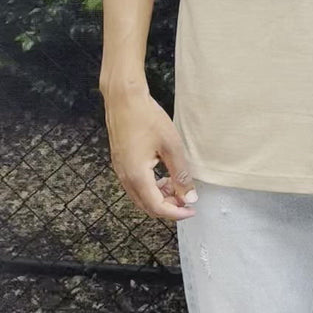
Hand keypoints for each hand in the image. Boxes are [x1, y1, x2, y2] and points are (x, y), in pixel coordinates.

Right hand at [103, 88, 198, 221]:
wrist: (124, 99)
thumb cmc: (147, 118)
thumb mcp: (171, 146)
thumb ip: (180, 174)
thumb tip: (189, 197)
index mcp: (137, 177)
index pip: (157, 207)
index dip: (176, 213)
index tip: (191, 210)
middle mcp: (125, 178)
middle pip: (147, 206)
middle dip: (168, 207)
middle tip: (186, 198)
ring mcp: (120, 171)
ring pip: (140, 197)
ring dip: (159, 197)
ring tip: (176, 185)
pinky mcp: (120, 162)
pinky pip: (135, 185)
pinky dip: (150, 187)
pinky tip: (163, 175)